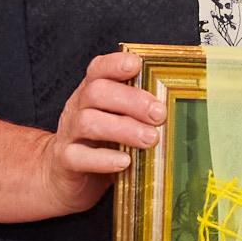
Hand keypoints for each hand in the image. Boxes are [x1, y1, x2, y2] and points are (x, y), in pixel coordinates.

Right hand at [47, 46, 165, 200]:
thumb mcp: (119, 121)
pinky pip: (79, 156)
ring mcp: (69, 134)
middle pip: (97, 92)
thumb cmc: (101, 145)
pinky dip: (103, 159)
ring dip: (123, 129)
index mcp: (91, 93)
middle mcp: (77, 108)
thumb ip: (139, 112)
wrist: (65, 176)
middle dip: (131, 100)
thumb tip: (176, 108)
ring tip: (150, 139)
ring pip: (88, 122)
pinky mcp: (66, 161)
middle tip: (158, 114)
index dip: (116, 64)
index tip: (137, 65)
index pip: (99, 69)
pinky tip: (125, 162)